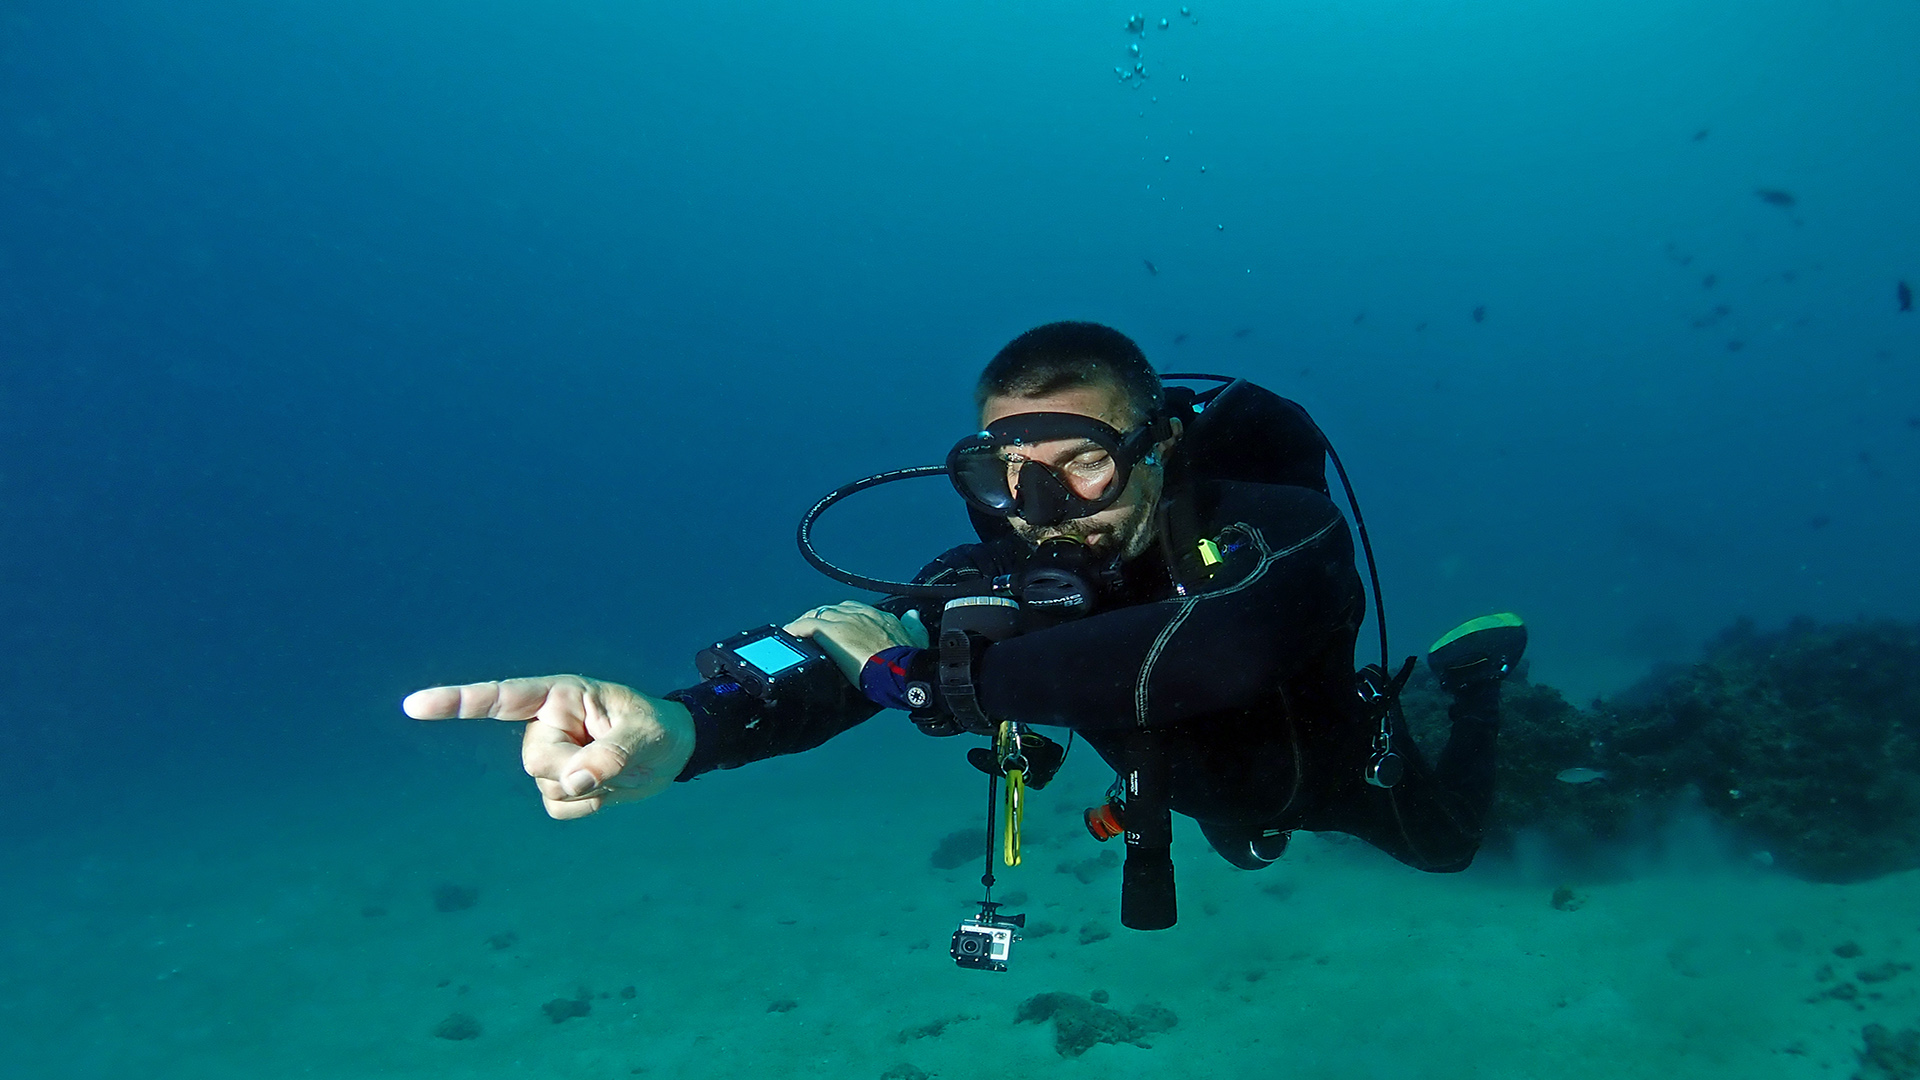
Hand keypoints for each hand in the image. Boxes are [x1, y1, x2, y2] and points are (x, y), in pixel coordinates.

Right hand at [402, 675, 693, 819]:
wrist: (672, 753)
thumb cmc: (658, 730)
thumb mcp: (644, 738)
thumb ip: (610, 756)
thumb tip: (572, 782)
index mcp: (561, 696)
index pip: (502, 698)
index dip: (457, 702)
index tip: (414, 705)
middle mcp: (546, 723)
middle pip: (535, 759)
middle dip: (575, 768)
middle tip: (617, 756)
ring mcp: (548, 755)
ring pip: (546, 785)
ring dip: (588, 788)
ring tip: (617, 766)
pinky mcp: (556, 783)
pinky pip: (559, 807)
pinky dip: (587, 806)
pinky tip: (607, 788)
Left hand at [784, 601, 928, 685]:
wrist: (900, 670)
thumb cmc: (908, 659)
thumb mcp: (916, 638)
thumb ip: (913, 625)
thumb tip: (912, 615)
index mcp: (877, 615)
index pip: (853, 609)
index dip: (842, 616)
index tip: (837, 625)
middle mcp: (858, 614)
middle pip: (832, 609)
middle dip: (822, 618)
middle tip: (814, 631)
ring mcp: (842, 621)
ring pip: (817, 614)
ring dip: (807, 623)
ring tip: (799, 633)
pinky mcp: (829, 632)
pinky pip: (805, 625)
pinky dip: (795, 629)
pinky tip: (789, 634)